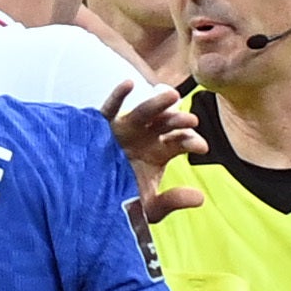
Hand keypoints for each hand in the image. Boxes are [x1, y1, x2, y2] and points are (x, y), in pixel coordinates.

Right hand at [109, 82, 205, 222]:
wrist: (89, 206)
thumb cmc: (120, 203)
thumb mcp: (149, 207)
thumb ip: (172, 202)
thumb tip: (200, 198)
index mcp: (159, 153)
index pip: (181, 142)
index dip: (191, 142)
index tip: (201, 147)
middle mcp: (145, 137)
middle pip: (166, 124)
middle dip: (179, 120)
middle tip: (191, 119)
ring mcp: (125, 130)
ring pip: (144, 113)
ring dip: (158, 103)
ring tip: (173, 96)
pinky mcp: (103, 128)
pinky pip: (110, 109)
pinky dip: (118, 95)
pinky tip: (129, 83)